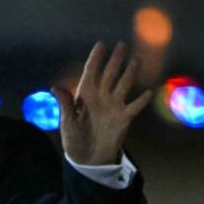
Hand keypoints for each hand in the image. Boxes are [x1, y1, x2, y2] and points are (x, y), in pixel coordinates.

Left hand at [51, 40, 152, 165]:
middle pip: (109, 74)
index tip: (101, 44)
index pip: (91, 73)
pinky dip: (142, 100)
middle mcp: (101, 97)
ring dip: (130, 73)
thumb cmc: (74, 140)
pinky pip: (134, 107)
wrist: (88, 159)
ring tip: (137, 60)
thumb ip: (65, 105)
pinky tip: (149, 92)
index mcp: (85, 96)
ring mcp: (114, 106)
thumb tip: (54, 87)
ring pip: (123, 85)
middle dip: (115, 60)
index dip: (95, 59)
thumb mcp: (67, 123)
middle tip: (122, 44)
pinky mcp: (124, 118)